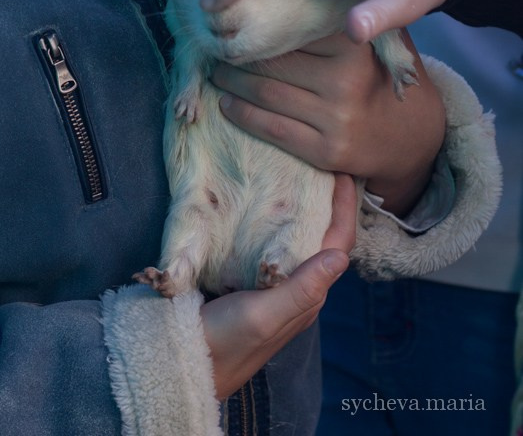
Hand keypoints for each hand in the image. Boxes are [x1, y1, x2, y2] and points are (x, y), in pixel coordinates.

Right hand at [201, 173, 354, 399]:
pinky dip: (274, 220)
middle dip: (328, 204)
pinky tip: (264, 202)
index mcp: (307, 297)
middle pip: (323, 240)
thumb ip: (301, 290)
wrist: (182, 362)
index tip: (345, 174)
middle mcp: (296, 290)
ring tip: (297, 174)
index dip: (346, 210)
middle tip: (321, 166)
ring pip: (297, 241)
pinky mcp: (247, 280)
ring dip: (303, 209)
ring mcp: (272, 286)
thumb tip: (341, 257)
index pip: (338, 246)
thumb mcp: (263, 316)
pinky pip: (271, 245)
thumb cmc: (224, 342)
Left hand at [212, 31, 445, 216]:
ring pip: (267, 95)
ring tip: (218, 71)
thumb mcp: (374, 37)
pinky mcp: (325, 150)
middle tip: (217, 46)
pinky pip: (272, 129)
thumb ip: (345, 13)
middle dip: (239, 55)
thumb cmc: (380, 76)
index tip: (234, 17)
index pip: (292, 31)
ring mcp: (335, 119)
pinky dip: (242, 114)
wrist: (412, 137)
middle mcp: (345, 82)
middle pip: (275, 63)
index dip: (259, 25)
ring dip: (233, 83)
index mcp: (354, 47)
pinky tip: (227, 103)